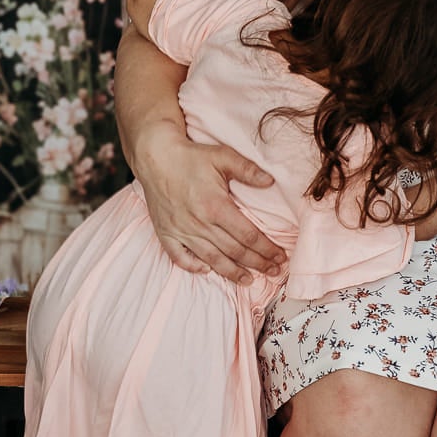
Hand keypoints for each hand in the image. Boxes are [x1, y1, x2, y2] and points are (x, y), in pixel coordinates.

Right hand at [139, 131, 285, 282]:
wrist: (155, 157)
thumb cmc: (191, 157)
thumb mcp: (223, 156)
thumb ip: (248, 169)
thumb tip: (270, 181)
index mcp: (215, 206)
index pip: (248, 235)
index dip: (266, 248)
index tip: (280, 256)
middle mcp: (199, 223)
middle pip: (234, 250)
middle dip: (257, 263)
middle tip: (274, 271)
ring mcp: (181, 231)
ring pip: (211, 259)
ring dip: (232, 272)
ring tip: (248, 280)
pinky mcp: (166, 233)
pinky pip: (179, 257)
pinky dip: (193, 267)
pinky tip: (207, 271)